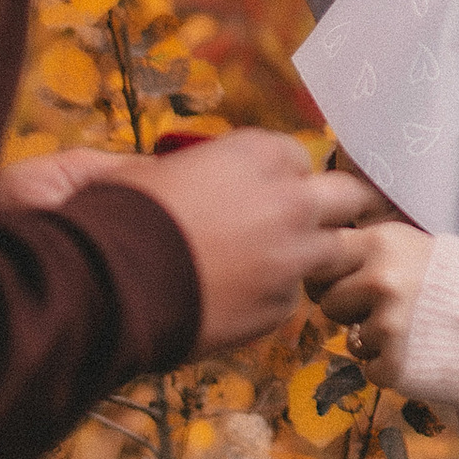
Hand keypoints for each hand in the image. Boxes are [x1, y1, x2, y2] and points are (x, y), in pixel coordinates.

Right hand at [0, 134, 376, 355]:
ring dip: (316, 256)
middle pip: (349, 196)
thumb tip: (199, 180)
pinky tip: (235, 299)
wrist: (108, 282)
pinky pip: (292, 296)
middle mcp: (291, 200)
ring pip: (338, 252)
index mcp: (261, 153)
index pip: (299, 158)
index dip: (285, 177)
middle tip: (325, 219)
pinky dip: (272, 297)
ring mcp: (293, 256)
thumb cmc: (122, 216)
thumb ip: (200, 170)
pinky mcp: (281, 305)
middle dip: (339, 206)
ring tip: (278, 265)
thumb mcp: (156, 170)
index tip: (272, 190)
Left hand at [307, 214, 436, 384]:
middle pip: (329, 301)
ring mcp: (387, 325)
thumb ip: (379, 255)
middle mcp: (379, 279)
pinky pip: (371, 371)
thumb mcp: (428, 249)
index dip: (333, 274)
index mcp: (384, 242)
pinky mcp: (396, 366)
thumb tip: (324, 268)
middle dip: (351, 312)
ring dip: (377, 343)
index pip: (324, 255)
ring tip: (423, 334)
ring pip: (351, 340)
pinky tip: (429, 355)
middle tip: (395, 313)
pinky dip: (394, 369)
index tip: (351, 283)